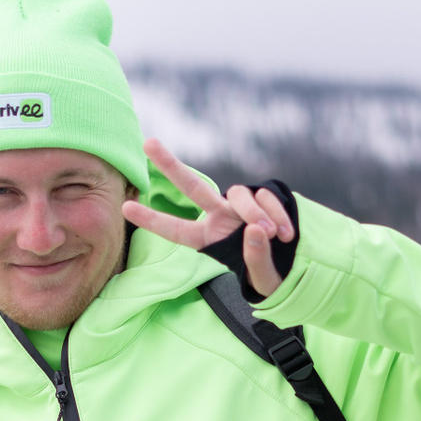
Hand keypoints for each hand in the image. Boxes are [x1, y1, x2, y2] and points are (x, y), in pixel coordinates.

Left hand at [121, 138, 295, 296]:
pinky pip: (266, 198)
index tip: (125, 207)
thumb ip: (257, 258)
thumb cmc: (270, 274)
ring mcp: (240, 205)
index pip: (177, 230)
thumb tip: (256, 229)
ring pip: (240, 195)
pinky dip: (277, 214)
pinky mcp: (262, 196)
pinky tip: (287, 234)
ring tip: (274, 236)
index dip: (152, 220)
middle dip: (170, 165)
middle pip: (193, 187)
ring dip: (257, 214)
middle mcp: (219, 217)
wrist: (296, 264)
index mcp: (209, 239)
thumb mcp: (262, 278)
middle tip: (148, 142)